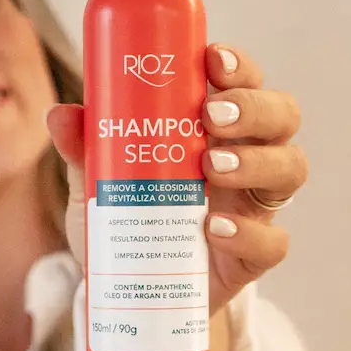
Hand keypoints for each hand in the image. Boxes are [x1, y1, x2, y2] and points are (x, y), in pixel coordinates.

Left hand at [46, 44, 306, 316]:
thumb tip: (59, 115)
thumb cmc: (128, 220)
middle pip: (281, 116)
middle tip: (211, 117)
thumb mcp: (100, 183)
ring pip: (290, 168)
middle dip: (254, 107)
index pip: (244, 82)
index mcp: (216, 127)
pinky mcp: (254, 255)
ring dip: (255, 160)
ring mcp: (255, 206)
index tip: (211, 59)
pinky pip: (272, 241)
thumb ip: (85, 149)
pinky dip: (247, 232)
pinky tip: (213, 229)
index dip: (238, 66)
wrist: (132, 292)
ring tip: (211, 166)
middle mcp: (247, 157)